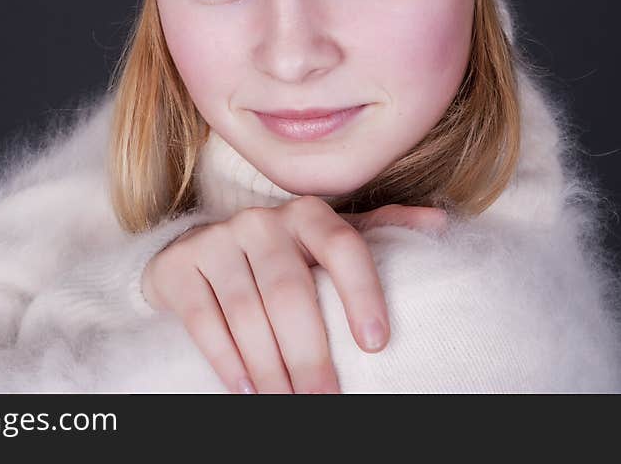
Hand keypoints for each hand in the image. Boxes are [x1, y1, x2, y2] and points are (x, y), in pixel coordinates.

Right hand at [141, 196, 446, 393]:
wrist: (196, 251)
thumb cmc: (279, 255)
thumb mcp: (326, 241)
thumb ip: (380, 230)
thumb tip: (440, 226)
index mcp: (307, 214)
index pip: (342, 245)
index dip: (361, 291)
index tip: (375, 343)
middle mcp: (261, 221)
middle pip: (290, 291)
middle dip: (309, 355)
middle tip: (326, 401)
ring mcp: (216, 239)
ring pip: (247, 310)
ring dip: (269, 367)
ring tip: (286, 405)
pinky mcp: (180, 266)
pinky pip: (204, 318)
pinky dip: (225, 359)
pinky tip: (245, 391)